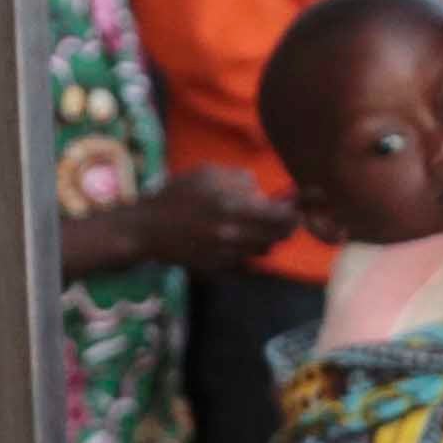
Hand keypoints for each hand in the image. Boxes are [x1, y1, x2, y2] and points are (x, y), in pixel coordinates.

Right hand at [141, 166, 298, 277]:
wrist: (148, 229)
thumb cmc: (178, 195)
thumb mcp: (208, 174)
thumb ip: (241, 179)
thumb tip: (262, 192)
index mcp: (232, 208)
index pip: (280, 218)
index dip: (293, 213)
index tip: (294, 207)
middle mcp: (233, 235)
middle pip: (277, 238)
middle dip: (284, 227)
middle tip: (281, 217)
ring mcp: (227, 255)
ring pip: (265, 251)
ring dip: (267, 239)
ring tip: (256, 226)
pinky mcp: (220, 268)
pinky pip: (248, 262)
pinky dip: (250, 251)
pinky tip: (239, 240)